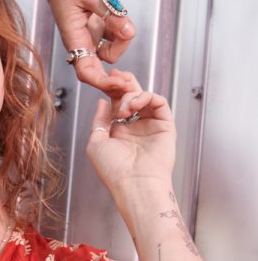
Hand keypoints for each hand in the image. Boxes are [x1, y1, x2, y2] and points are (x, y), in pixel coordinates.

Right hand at [36, 0, 135, 95]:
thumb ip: (111, 15)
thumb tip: (129, 32)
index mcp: (75, 40)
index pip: (87, 72)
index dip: (103, 82)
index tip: (118, 83)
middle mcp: (82, 44)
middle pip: (99, 71)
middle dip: (114, 77)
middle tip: (129, 78)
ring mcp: (90, 38)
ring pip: (111, 53)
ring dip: (121, 42)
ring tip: (121, 19)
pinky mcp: (97, 30)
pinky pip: (114, 38)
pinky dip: (121, 31)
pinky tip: (118, 17)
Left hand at [86, 71, 175, 194]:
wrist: (134, 183)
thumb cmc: (114, 171)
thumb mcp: (96, 143)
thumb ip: (99, 121)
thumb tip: (102, 102)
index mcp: (118, 132)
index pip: (117, 104)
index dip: (112, 91)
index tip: (107, 80)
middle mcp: (135, 127)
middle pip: (132, 97)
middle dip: (125, 84)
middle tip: (117, 76)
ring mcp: (150, 126)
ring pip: (145, 98)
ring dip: (132, 95)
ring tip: (125, 107)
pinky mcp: (165, 126)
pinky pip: (159, 103)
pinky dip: (147, 97)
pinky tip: (135, 104)